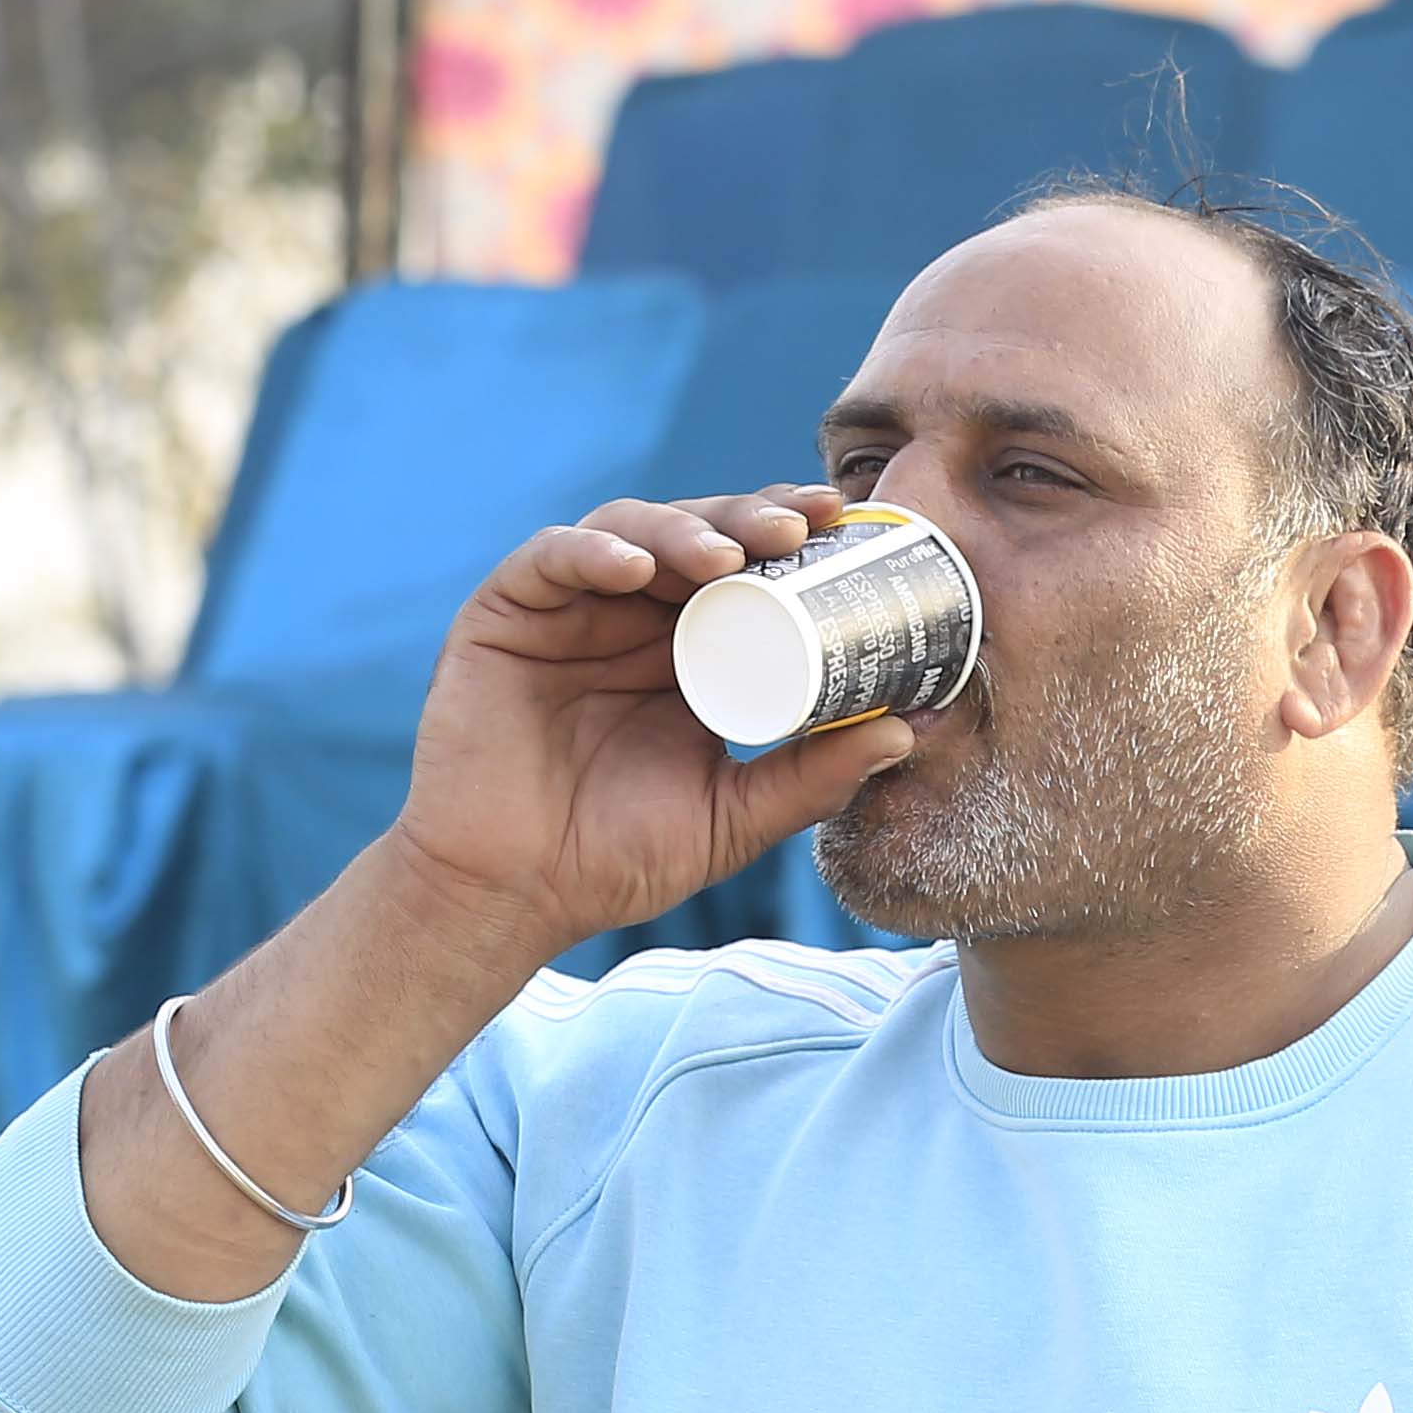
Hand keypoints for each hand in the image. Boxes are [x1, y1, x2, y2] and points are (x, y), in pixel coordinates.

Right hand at [379, 487, 921, 956]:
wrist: (512, 895)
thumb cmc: (616, 859)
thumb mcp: (734, 818)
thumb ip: (810, 779)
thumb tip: (906, 732)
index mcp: (687, 650)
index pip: (746, 569)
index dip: (793, 538)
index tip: (848, 526)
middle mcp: (631, 616)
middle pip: (697, 534)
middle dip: (751, 518)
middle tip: (803, 524)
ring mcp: (569, 610)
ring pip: (630, 530)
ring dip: (684, 530)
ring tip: (730, 554)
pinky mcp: (505, 613)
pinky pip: (550, 558)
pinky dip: (594, 551)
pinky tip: (636, 570)